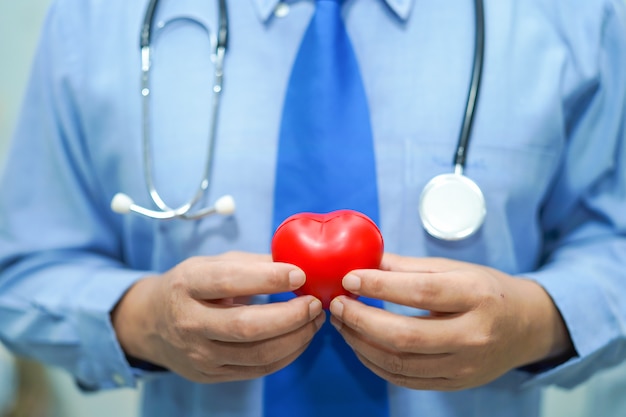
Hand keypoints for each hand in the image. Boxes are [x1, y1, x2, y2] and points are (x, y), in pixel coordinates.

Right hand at [112, 252, 324, 382]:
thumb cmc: (190, 286)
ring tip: (315, 319)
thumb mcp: (211, 264)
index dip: (268, 279)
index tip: (300, 273)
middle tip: (315, 302)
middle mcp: (189, 322)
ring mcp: (199, 354)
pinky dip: (288, 354)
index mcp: (187, 284)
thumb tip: (298, 261)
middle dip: (290, 315)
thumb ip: (252, 263)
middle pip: (246, 326)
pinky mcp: (211, 375)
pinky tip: (301, 337)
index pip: (229, 282)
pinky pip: (258, 370)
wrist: (152, 323)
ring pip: (258, 354)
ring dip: (296, 337)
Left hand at [329, 254, 572, 390]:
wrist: (526, 327)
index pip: (421, 292)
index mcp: (476, 295)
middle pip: (405, 336)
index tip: (349, 278)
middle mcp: (474, 335)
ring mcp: (465, 366)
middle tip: (337, 303)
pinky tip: (360, 344)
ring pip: (400, 363)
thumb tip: (362, 261)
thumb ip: (407, 267)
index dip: (379, 287)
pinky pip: (405, 380)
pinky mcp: (455, 384)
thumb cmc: (486, 289)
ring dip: (361, 343)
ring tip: (342, 322)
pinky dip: (374, 362)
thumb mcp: (454, 268)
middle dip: (361, 320)